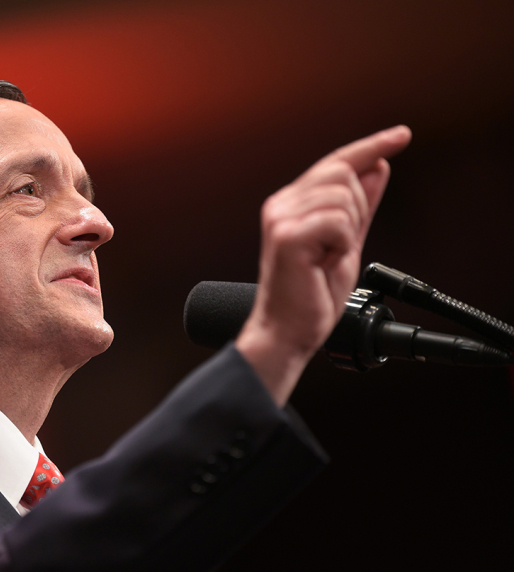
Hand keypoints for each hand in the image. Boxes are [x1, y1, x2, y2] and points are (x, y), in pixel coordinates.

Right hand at [236, 126, 411, 404]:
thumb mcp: (346, 244)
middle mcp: (282, 205)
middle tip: (340, 245)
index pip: (336, 162)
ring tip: (327, 258)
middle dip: (358, 207)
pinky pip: (338, 222)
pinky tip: (323, 264)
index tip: (401, 136)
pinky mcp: (287, 236)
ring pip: (343, 196)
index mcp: (292, 204)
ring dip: (348, 231)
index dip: (371, 146)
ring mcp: (281, 218)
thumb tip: (377, 170)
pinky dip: (341, 245)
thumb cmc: (310, 295)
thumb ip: (361, 207)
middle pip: (342, 172)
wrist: (288, 331)